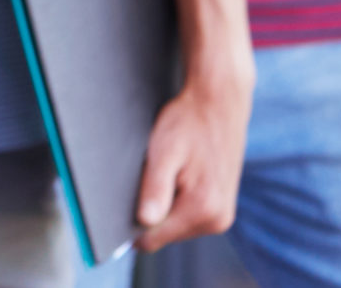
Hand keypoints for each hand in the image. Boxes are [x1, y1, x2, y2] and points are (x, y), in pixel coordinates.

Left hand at [134, 69, 250, 249]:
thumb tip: (144, 222)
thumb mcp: (164, 152)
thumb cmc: (188, 122)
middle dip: (148, 211)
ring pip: (174, 225)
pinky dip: (174, 199)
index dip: (130, 225)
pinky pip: (186, 215)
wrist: (218, 103)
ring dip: (162, 204)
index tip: (117, 206)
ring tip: (165, 172)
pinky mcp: (221, 207)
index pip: (153, 238)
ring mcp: (222, 216)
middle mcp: (218, 220)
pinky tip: (174, 175)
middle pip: (164, 233)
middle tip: (146, 176)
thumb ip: (155, 189)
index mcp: (203, 209)